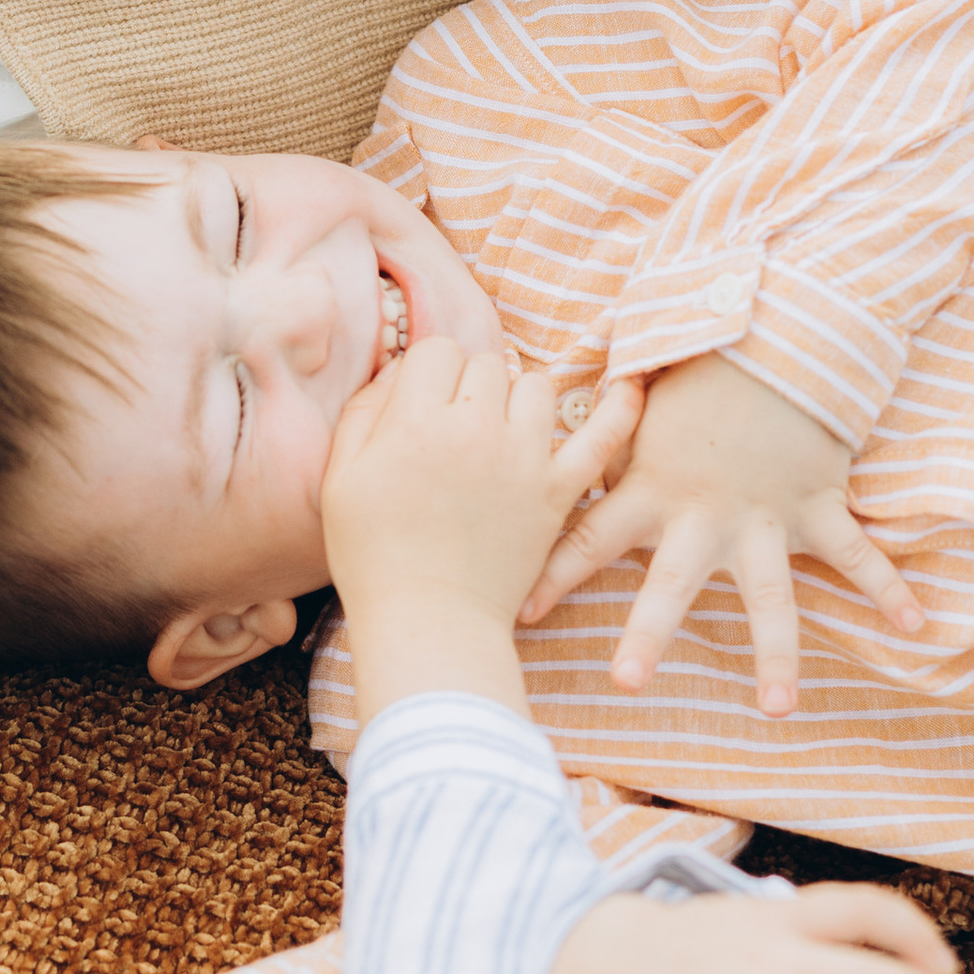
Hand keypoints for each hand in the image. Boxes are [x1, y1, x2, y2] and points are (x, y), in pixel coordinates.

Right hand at [321, 337, 586, 718]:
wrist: (430, 623)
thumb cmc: (374, 557)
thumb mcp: (341, 479)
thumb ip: (364, 412)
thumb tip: (398, 370)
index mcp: (416, 423)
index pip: (436, 351)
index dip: (427, 373)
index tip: (420, 404)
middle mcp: (475, 430)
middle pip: (486, 364)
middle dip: (467, 384)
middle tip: (454, 426)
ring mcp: (524, 459)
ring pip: (535, 385)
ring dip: (517, 397)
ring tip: (501, 428)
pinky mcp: (559, 492)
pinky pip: (602, 437)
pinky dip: (619, 410)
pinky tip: (631, 388)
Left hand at [524, 352, 922, 714]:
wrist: (773, 331)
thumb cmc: (696, 373)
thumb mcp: (639, 408)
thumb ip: (604, 448)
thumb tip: (548, 460)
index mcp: (652, 489)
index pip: (587, 539)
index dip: (550, 577)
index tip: (518, 619)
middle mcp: (704, 514)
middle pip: (671, 583)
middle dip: (648, 633)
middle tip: (626, 682)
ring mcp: (765, 515)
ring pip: (770, 593)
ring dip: (776, 652)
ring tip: (777, 708)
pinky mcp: (817, 504)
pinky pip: (858, 554)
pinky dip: (890, 587)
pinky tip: (916, 625)